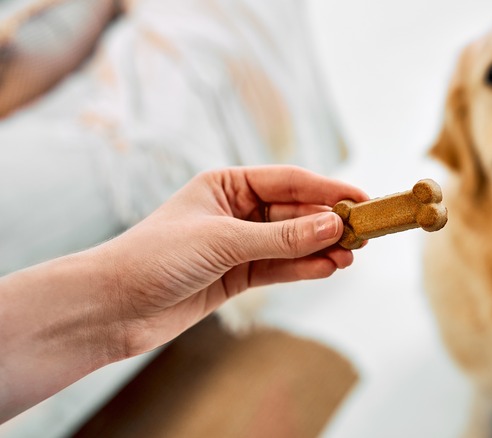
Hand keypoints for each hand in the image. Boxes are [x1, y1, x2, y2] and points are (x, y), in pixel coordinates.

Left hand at [101, 165, 368, 356]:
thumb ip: (282, 237)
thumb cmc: (156, 257)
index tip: (362, 199)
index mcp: (226, 184)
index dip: (327, 188)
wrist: (113, 307)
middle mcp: (234, 211)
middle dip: (328, 222)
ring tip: (352, 254)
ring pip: (291, 242)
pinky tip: (328, 268)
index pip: (289, 181)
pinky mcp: (236, 276)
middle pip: (294, 212)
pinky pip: (279, 267)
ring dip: (320, 248)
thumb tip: (333, 224)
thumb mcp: (223, 241)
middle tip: (363, 233)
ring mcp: (237, 244)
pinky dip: (303, 268)